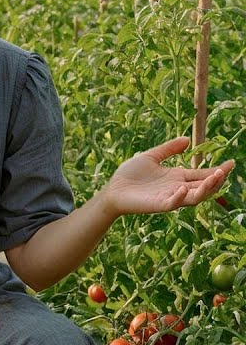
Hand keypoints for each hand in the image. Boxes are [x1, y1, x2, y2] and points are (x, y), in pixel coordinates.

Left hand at [102, 137, 234, 216]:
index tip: (231, 162)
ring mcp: (169, 197)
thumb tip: (187, 139)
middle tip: (226, 170)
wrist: (112, 190)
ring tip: (214, 177)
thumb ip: (168, 149)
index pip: (203, 174)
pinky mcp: (158, 205)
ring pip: (195, 197)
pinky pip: (173, 204)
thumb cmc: (130, 175)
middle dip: (217, 179)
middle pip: (204, 187)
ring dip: (206, 189)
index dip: (217, 170)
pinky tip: (182, 188)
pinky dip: (179, 197)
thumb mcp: (151, 156)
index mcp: (177, 177)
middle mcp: (177, 188)